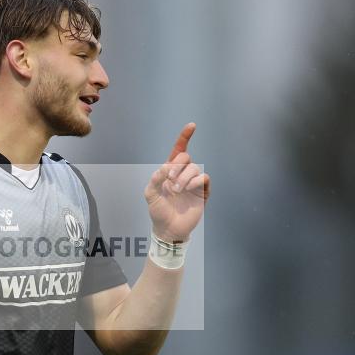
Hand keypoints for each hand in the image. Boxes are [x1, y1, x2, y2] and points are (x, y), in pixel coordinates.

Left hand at [144, 123, 210, 242]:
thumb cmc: (158, 212)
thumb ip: (155, 179)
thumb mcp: (150, 195)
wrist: (168, 229)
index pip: (178, 151)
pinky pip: (204, 178)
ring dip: (184, 177)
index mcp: (169, 171)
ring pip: (195, 167)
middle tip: (169, 180)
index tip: (192, 126)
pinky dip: (196, 180)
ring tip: (177, 190)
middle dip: (177, 165)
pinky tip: (188, 189)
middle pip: (186, 157)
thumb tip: (165, 167)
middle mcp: (182, 174)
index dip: (185, 137)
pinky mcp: (202, 192)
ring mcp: (193, 183)